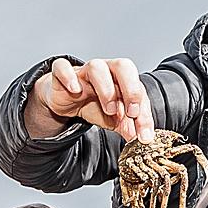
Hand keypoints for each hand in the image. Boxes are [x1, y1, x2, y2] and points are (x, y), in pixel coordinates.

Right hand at [26, 57, 154, 142]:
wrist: (67, 101)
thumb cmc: (95, 104)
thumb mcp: (116, 120)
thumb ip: (130, 129)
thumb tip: (143, 141)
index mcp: (123, 81)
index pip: (140, 91)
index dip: (145, 114)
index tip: (144, 134)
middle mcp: (107, 71)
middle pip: (123, 66)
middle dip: (132, 90)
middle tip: (132, 113)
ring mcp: (85, 71)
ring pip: (96, 67)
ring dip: (106, 89)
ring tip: (109, 110)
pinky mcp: (62, 74)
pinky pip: (62, 67)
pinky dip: (68, 76)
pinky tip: (75, 90)